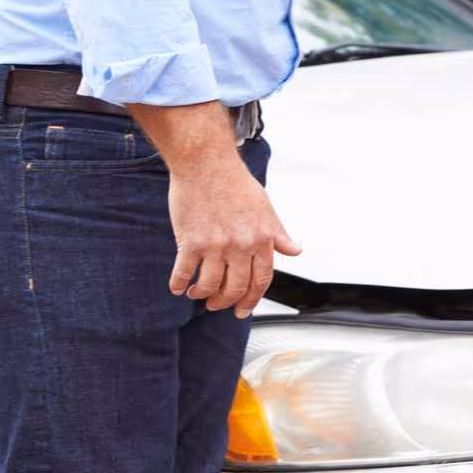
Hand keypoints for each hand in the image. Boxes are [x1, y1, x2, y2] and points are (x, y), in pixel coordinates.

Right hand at [168, 157, 302, 318]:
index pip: (262, 280)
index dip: (252, 299)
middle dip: (226, 302)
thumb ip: (278, 234)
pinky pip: (184, 271)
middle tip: (217, 305)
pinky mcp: (191, 241)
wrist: (207, 164)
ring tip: (197, 293)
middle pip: (236, 288)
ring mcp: (215, 245)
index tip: (243, 309)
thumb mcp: (266, 208)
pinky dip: (179, 284)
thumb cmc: (236, 183)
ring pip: (210, 285)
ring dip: (202, 295)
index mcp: (262, 238)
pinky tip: (177, 286)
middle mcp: (241, 245)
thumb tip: (295, 250)